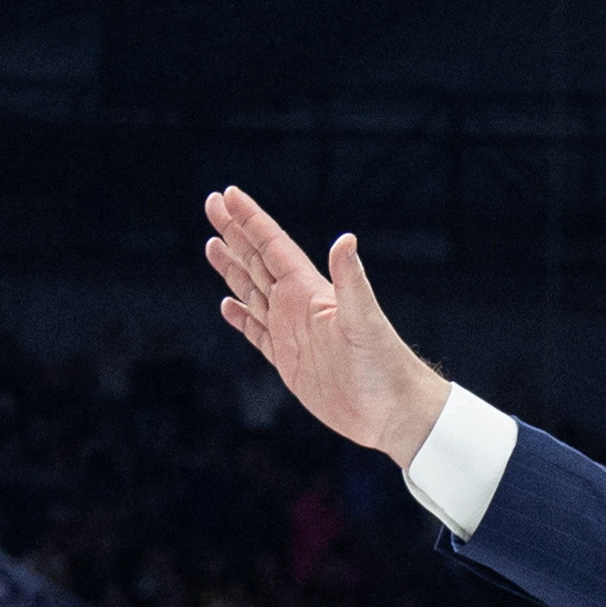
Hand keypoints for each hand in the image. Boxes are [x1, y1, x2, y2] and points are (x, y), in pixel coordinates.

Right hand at [201, 189, 454, 464]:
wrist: (393, 411)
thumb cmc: (385, 365)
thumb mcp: (365, 320)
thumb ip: (350, 281)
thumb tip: (346, 239)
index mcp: (310, 291)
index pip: (272, 246)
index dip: (250, 220)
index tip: (228, 194)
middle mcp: (298, 306)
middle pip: (256, 261)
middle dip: (233, 233)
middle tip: (212, 203)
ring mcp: (291, 333)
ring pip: (252, 292)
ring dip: (232, 269)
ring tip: (212, 245)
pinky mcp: (288, 362)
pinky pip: (257, 334)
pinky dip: (240, 318)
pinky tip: (228, 306)